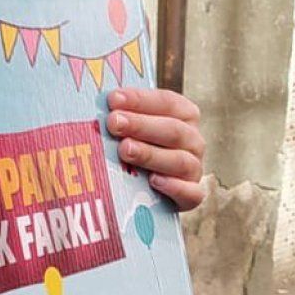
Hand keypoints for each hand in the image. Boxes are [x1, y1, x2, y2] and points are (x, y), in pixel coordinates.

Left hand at [105, 87, 205, 210]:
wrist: (146, 188)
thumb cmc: (134, 144)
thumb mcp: (129, 126)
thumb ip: (120, 114)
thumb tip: (100, 103)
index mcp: (183, 115)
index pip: (166, 102)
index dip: (140, 100)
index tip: (113, 99)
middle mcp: (193, 140)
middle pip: (173, 130)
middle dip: (141, 125)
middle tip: (113, 123)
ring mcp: (194, 169)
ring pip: (180, 161)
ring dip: (151, 154)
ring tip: (124, 150)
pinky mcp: (192, 196)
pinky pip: (191, 193)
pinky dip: (174, 187)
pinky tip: (153, 181)